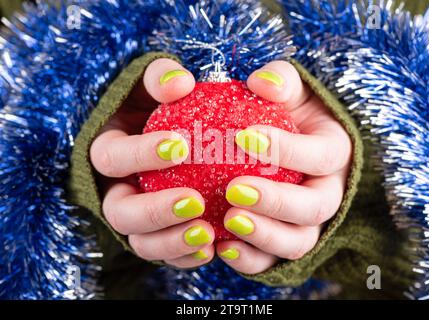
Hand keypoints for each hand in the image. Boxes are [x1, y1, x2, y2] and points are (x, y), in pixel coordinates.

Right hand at [90, 58, 215, 267]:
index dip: (140, 155)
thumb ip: (162, 77)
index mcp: (110, 152)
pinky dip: (185, 255)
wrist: (177, 133)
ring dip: (171, 241)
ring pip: (140, 242)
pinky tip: (214, 248)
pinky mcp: (157, 236)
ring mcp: (136, 218)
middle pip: (119, 211)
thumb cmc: (166, 106)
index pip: (110, 157)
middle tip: (196, 200)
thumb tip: (180, 82)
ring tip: (208, 233)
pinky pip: (166, 254)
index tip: (180, 146)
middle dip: (154, 210)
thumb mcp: (159, 84)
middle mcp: (116, 189)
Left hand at [216, 61, 351, 273]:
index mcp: (333, 153)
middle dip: (277, 201)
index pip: (320, 155)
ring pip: (299, 242)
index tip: (244, 137)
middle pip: (314, 207)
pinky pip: (274, 260)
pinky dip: (252, 259)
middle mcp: (328, 192)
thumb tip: (263, 83)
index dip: (287, 150)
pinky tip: (223, 248)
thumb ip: (280, 81)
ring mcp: (308, 222)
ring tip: (229, 221)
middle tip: (235, 189)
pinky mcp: (285, 241)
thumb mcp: (288, 90)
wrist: (288, 142)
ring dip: (265, 236)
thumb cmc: (285, 113)